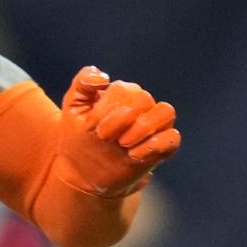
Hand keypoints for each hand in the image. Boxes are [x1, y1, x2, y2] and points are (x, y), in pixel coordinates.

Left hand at [55, 67, 179, 198]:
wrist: (83, 170)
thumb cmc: (78, 134)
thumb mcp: (73, 107)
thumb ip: (83, 83)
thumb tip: (103, 77)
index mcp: (121, 93)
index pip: (123, 89)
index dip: (107, 108)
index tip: (91, 127)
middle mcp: (141, 105)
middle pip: (144, 98)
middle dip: (121, 118)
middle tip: (103, 136)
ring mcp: (153, 126)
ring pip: (166, 112)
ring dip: (144, 127)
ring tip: (123, 143)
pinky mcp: (161, 148)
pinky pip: (173, 139)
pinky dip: (157, 144)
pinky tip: (134, 155)